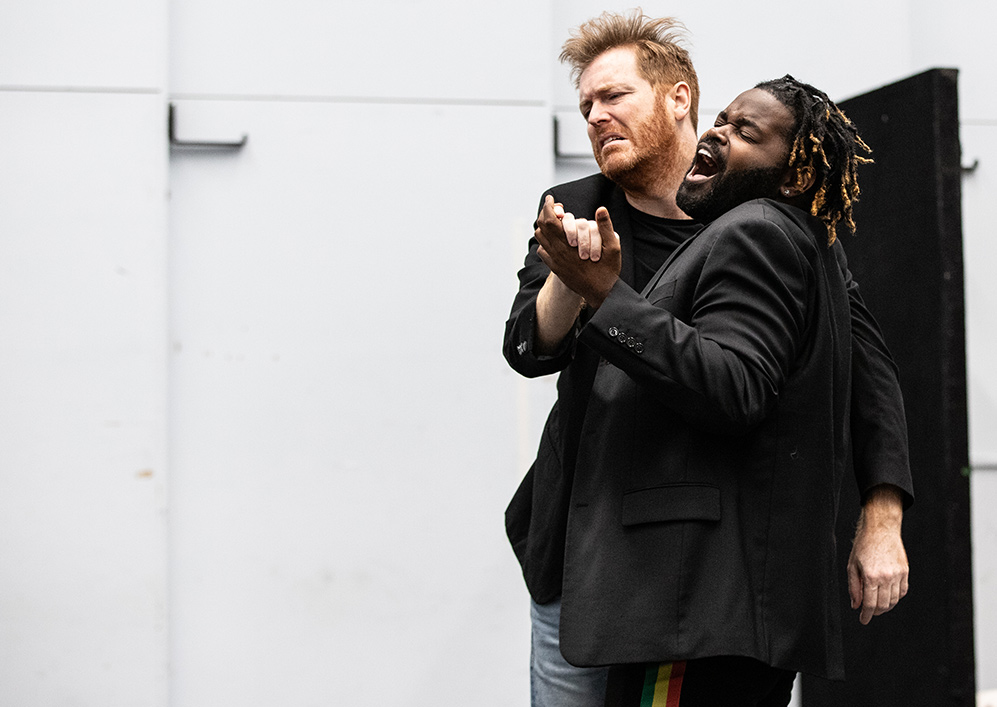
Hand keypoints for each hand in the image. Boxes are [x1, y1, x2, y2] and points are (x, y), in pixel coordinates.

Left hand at [535, 199, 620, 308]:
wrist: (601, 294)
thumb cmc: (608, 271)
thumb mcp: (613, 247)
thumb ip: (605, 227)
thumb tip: (601, 209)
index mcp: (569, 246)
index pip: (550, 220)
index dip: (549, 206)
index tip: (551, 199)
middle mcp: (557, 252)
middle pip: (541, 227)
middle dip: (545, 214)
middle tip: (553, 208)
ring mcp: (555, 261)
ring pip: (540, 238)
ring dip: (544, 227)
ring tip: (554, 220)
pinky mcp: (555, 268)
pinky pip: (542, 251)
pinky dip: (545, 242)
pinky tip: (555, 239)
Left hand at [847, 485, 908, 624]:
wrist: (881, 530)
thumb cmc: (863, 546)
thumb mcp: (851, 566)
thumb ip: (853, 587)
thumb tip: (856, 606)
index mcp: (871, 576)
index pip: (870, 604)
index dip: (866, 615)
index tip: (863, 620)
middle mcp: (886, 577)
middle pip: (883, 605)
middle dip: (875, 612)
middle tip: (869, 613)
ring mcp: (898, 575)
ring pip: (894, 600)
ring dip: (886, 606)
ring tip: (877, 606)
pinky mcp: (905, 571)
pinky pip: (902, 591)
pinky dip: (896, 597)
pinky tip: (888, 596)